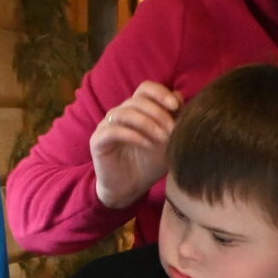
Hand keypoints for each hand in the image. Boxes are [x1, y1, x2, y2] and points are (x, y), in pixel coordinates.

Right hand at [88, 81, 180, 212]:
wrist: (130, 188)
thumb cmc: (149, 163)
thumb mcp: (168, 141)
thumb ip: (173, 119)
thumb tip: (179, 96)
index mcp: (137, 109)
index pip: (146, 88)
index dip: (160, 93)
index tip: (176, 106)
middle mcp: (120, 113)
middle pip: (137, 100)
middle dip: (158, 113)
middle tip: (172, 130)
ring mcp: (107, 126)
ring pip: (125, 112)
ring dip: (147, 123)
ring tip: (162, 139)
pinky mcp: (97, 141)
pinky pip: (113, 131)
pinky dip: (132, 135)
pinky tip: (147, 145)